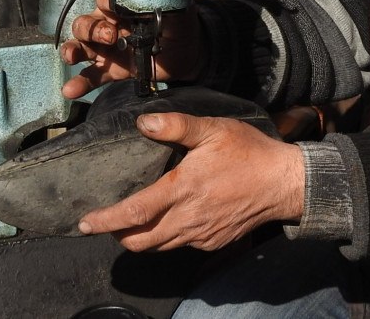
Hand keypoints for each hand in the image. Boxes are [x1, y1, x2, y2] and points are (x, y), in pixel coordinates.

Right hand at [60, 0, 203, 99]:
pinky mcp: (113, 70)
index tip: (116, 13)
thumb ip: (157, 1)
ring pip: (80, 47)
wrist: (189, 54)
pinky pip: (92, 76)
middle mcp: (110, 25)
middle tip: (111, 37)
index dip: (105, 4)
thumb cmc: (179, 24)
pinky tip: (71, 90)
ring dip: (71, 50)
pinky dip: (80, 83)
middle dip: (91, 29)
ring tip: (72, 57)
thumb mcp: (173, 8)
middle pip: (85, 24)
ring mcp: (108, 49)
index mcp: (122, 7)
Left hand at [78, 112, 304, 250]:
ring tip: (134, 220)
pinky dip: (167, 237)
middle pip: (139, 241)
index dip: (106, 220)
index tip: (85, 223)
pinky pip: (181, 245)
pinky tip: (171, 218)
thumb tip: (144, 122)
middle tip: (106, 221)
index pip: (135, 213)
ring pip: (159, 246)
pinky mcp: (213, 243)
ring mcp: (201, 235)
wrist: (283, 183)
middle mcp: (188, 219)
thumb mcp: (214, 129)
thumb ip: (177, 126)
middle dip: (117, 235)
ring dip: (140, 237)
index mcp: (183, 189)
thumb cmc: (249, 152)